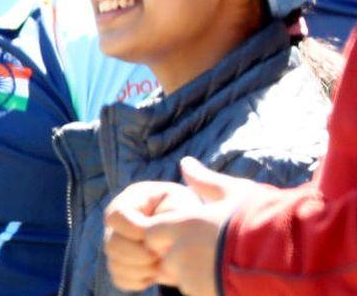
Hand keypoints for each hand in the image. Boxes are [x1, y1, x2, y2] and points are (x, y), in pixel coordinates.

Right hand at [103, 179, 201, 290]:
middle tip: (163, 257)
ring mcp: (118, 242)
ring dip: (141, 270)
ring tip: (163, 266)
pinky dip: (139, 281)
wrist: (195, 236)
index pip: (115, 216)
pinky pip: (120, 279)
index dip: (134, 230)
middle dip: (139, 255)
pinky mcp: (122, 263)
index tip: (158, 237)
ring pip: (114, 264)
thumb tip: (186, 166)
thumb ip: (176, 204)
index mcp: (131, 199)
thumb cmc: (192, 216)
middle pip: (111, 244)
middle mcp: (118, 221)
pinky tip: (156, 273)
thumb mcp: (186, 206)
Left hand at [138, 158, 254, 295]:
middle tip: (210, 250)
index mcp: (184, 225)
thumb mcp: (235, 193)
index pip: (151, 233)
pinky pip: (200, 293)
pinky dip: (210, 288)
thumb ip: (206, 181)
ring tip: (227, 264)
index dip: (163, 234)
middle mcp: (183, 254)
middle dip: (179, 257)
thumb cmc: (265, 219)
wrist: (295, 257)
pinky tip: (233, 280)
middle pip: (166, 259)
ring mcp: (195, 281)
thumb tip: (185, 163)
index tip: (186, 233)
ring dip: (196, 274)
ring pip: (183, 280)